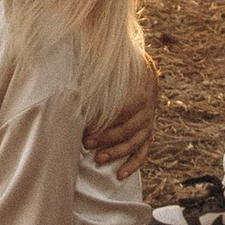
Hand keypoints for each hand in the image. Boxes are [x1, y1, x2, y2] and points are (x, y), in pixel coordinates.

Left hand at [84, 45, 158, 180]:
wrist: (144, 69)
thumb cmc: (121, 66)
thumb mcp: (113, 60)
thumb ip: (98, 60)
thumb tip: (75, 49)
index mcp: (141, 89)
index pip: (125, 109)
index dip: (106, 119)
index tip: (87, 125)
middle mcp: (148, 108)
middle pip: (129, 128)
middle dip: (106, 137)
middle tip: (86, 143)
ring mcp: (149, 122)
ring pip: (136, 142)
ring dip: (117, 152)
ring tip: (98, 159)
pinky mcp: (148, 132)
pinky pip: (143, 152)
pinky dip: (133, 164)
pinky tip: (121, 175)